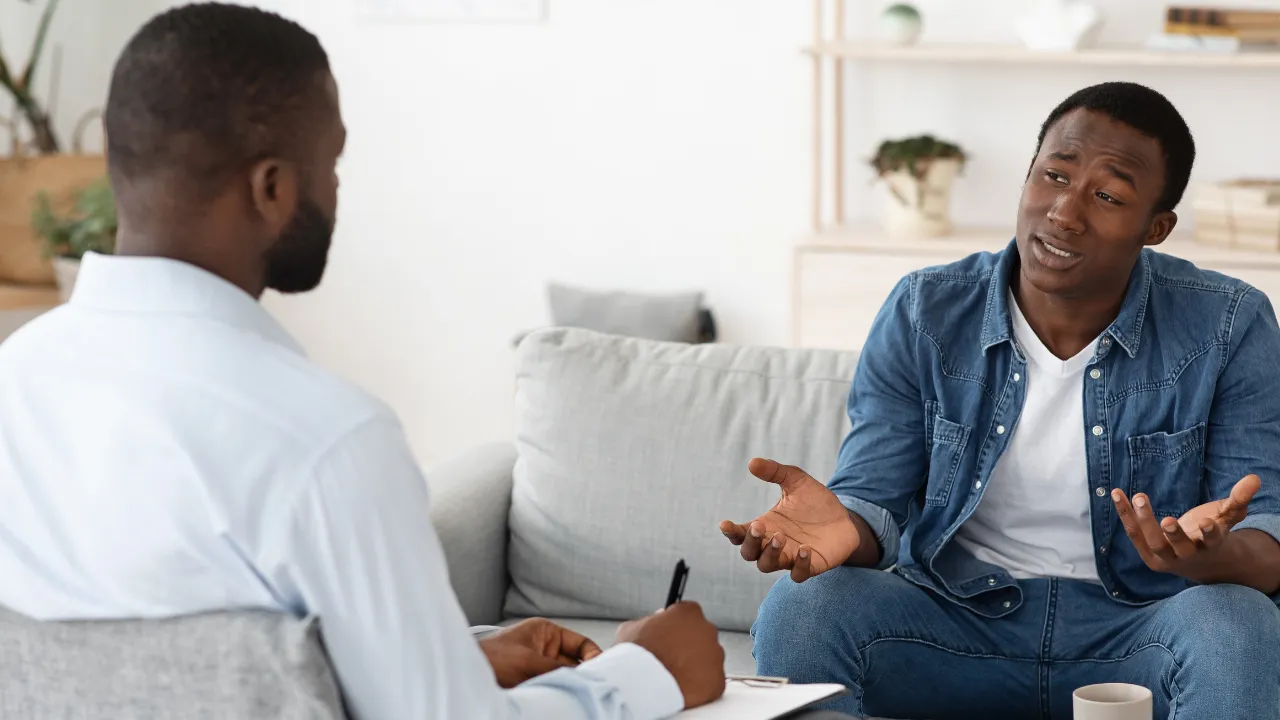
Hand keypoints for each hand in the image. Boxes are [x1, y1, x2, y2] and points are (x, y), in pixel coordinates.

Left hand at [479, 618, 602, 687]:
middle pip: (576, 661)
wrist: (466, 672)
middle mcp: (545, 648)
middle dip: (584, 672)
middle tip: (595, 683)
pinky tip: (566, 696)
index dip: (592, 655)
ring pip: (566, 675)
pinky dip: (561, 691)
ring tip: (582, 690)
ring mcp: (539, 665)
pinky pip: (554, 686)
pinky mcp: (532, 682)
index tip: (599, 670)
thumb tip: (581, 677)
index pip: (580, 643)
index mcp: (545, 632)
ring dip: (572, 683)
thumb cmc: (490, 658)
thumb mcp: (528, 660)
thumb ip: (556, 668)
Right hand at [616, 602, 724, 708]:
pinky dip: (699, 686)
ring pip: (708, 660)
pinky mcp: (717, 681)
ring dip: (695, 666)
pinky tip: (682, 688)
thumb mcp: (631, 629)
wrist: (644, 685)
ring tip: (674, 676)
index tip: (668, 634)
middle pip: (700, 636)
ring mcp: (715, 657)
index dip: (676, 624)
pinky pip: (710, 682)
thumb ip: (646, 623)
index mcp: (689, 613)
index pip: (687, 613)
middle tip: (670, 658)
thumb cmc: (637, 655)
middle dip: (688, 646)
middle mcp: (707, 631)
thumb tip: (650, 625)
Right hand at [719, 458, 861, 581]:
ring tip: (780, 536)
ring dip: (770, 553)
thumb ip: (775, 472)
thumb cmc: (816, 501)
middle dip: (750, 542)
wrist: (845, 518)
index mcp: (765, 526)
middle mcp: (773, 544)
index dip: (731, 532)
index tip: (725, 524)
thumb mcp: (796, 480)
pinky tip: (804, 549)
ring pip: (767, 565)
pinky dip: (798, 565)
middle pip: (749, 553)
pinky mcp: (810, 566)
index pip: (740, 534)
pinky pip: (797, 574)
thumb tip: (752, 462)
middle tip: (757, 526)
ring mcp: (790, 557)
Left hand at [1112, 474, 1259, 582]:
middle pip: (1178, 547)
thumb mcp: (1227, 516)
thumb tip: (1253, 478)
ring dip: (1144, 521)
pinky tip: (1116, 494)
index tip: (1206, 522)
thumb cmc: (1212, 534)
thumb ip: (1239, 499)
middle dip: (1173, 533)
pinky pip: (1134, 533)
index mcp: (1210, 545)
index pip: (1212, 540)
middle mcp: (1187, 555)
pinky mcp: (1148, 555)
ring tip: (1140, 497)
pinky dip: (1125, 514)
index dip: (1209, 532)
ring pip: (1153, 542)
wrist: (1199, 564)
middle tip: (1167, 519)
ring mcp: (1166, 557)